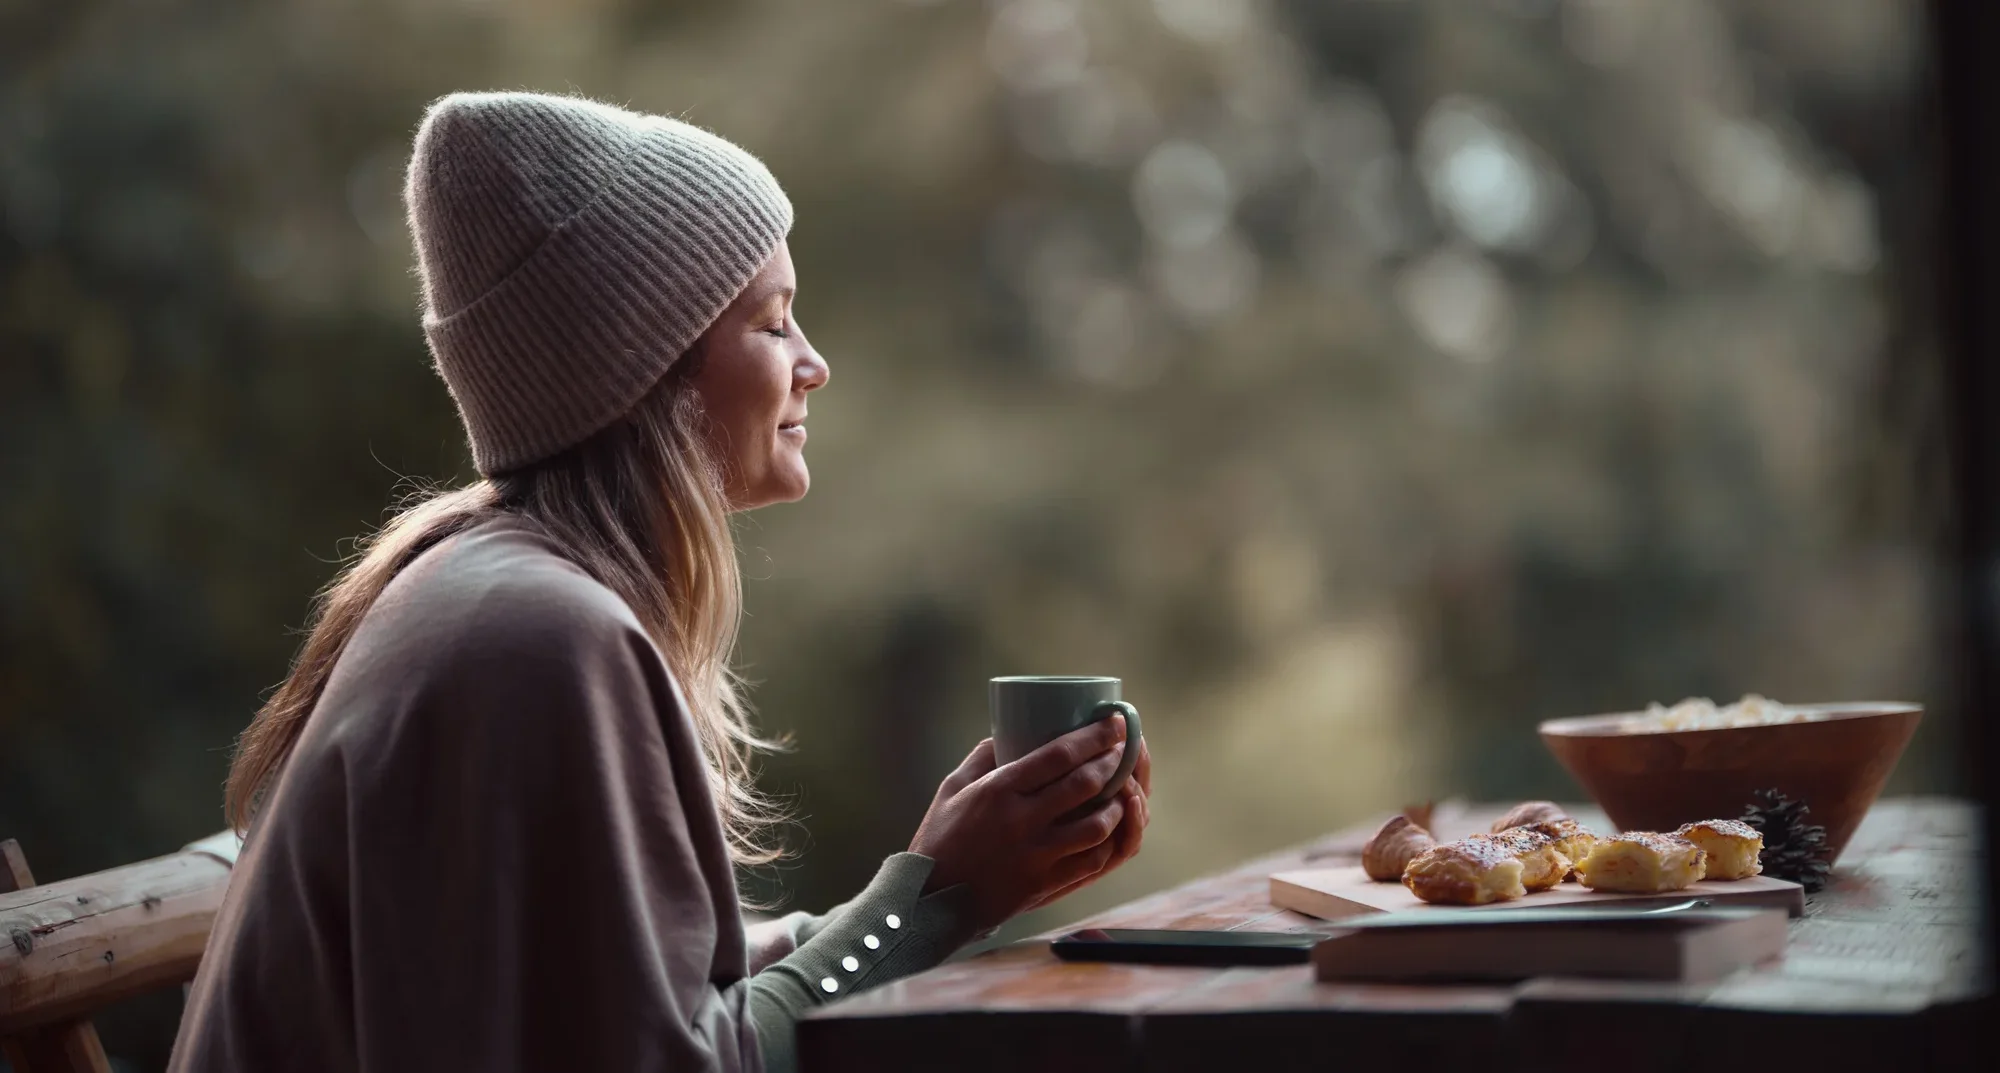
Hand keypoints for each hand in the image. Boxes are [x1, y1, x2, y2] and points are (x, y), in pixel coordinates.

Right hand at [908, 715, 1136, 931]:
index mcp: (998, 790)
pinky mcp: (1044, 884)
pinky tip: (1110, 830)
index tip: (1113, 723)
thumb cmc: (940, 839)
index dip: (1093, 736)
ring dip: (1117, 806)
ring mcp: (1036, 855)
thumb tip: (1009, 730)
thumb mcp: (952, 788)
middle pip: (1085, 785)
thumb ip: (982, 757)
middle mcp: (1021, 821)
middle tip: (1125, 751)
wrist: (930, 902)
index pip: (1059, 755)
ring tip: (1122, 793)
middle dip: (1114, 763)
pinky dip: (1108, 843)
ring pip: (1097, 825)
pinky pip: (1091, 861)